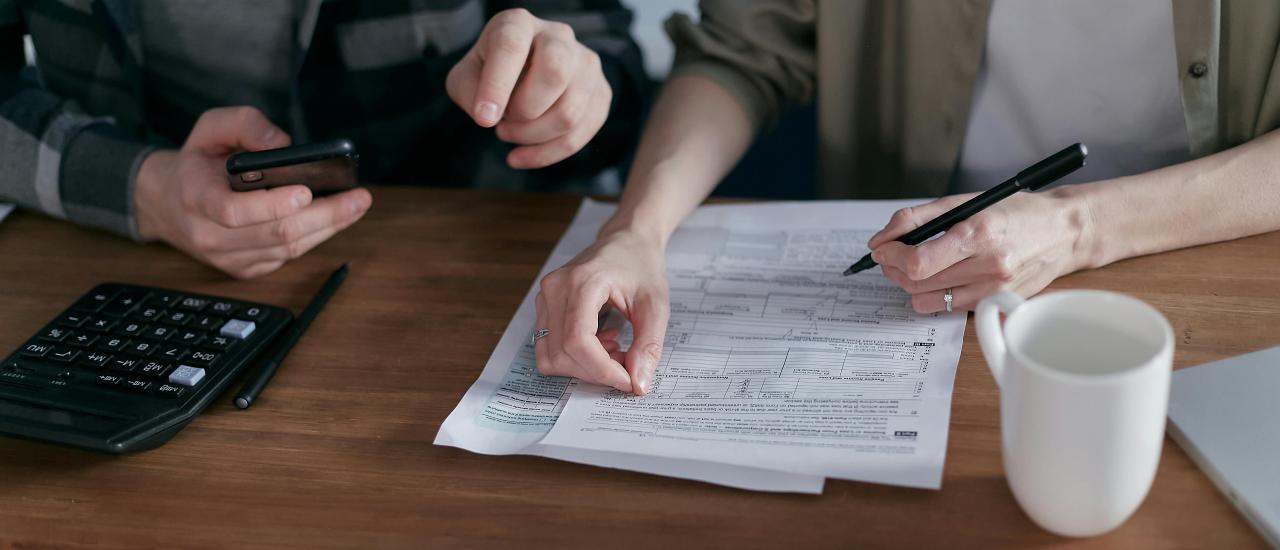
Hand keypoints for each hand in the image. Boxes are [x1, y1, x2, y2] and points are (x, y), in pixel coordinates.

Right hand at [135, 106, 372, 278]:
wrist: (167, 202)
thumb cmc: (196, 162)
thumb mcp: (209, 128)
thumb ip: (245, 124)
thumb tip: (283, 145)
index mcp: (196, 198)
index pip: (234, 211)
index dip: (272, 204)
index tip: (306, 191)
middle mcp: (210, 235)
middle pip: (276, 233)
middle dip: (324, 216)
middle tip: (358, 198)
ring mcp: (228, 258)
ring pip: (288, 249)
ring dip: (328, 228)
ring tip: (357, 205)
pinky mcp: (245, 269)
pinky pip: (287, 257)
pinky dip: (315, 237)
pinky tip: (335, 219)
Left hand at [446, 8, 610, 168]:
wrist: (524, 70)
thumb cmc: (492, 72)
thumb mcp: (466, 76)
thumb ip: (469, 91)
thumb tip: (489, 115)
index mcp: (519, 23)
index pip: (511, 47)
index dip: (497, 86)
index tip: (485, 119)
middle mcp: (559, 36)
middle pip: (555, 74)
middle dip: (524, 112)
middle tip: (502, 122)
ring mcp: (586, 64)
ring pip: (569, 113)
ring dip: (532, 136)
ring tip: (509, 133)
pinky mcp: (601, 93)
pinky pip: (580, 134)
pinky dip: (548, 153)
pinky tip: (525, 155)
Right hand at [534, 229, 668, 393]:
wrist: (626, 240)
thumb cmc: (641, 265)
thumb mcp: (656, 305)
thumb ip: (648, 345)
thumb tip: (639, 384)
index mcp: (583, 282)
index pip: (578, 341)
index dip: (602, 370)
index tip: (628, 381)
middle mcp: (555, 288)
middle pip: (562, 353)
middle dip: (596, 371)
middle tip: (627, 364)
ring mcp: (544, 297)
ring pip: (550, 356)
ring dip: (583, 367)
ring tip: (614, 350)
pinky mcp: (543, 306)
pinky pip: (549, 347)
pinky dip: (574, 357)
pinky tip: (600, 342)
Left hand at [867, 187, 1092, 312]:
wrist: (1062, 232)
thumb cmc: (1014, 213)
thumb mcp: (964, 202)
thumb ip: (916, 218)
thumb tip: (881, 238)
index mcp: (978, 234)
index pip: (917, 262)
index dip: (890, 256)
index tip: (881, 248)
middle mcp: (988, 266)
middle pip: (916, 283)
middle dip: (893, 269)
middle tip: (891, 255)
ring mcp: (993, 290)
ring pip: (927, 301)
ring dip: (911, 284)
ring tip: (916, 266)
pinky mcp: (995, 304)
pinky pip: (948, 307)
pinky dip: (936, 293)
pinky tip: (944, 275)